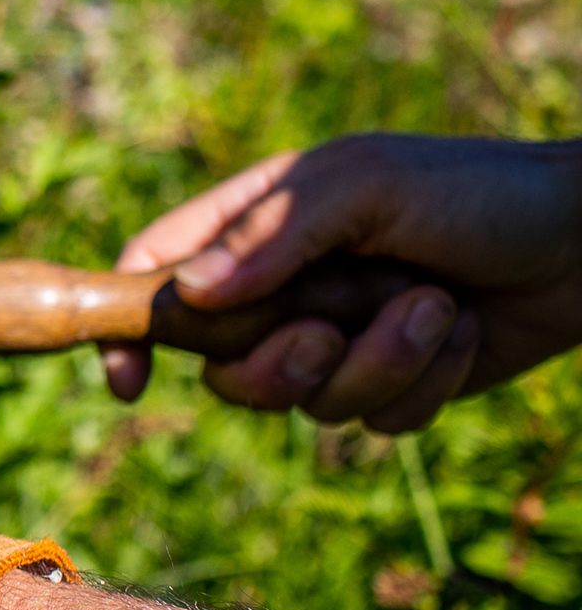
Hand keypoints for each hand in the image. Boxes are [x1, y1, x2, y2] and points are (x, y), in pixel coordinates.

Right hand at [99, 134, 581, 430]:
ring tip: (433, 308)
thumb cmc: (479, 192)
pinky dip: (422, 383)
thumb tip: (187, 298)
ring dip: (376, 363)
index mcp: (261, 223)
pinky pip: (375, 420)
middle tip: (327, 336)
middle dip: (278, 365)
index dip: (131, 325)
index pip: (160, 271)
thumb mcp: (368, 189)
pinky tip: (460, 333)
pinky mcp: (395, 380)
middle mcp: (289, 287)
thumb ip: (272, 238)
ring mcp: (341, 338)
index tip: (128, 378)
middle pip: (225, 365)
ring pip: (305, 403)